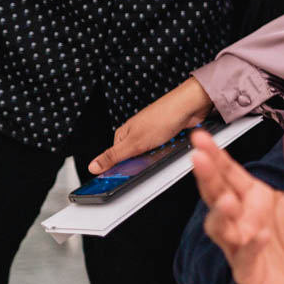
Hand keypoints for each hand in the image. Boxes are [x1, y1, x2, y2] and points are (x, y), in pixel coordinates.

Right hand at [91, 78, 212, 173]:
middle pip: (134, 157)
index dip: (119, 169)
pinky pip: (164, 149)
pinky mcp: (167, 135)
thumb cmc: (163, 116)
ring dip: (158, 156)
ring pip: (151, 154)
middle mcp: (136, 133)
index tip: (123, 177)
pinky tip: (172, 148)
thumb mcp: (133, 143)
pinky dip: (168, 150)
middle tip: (149, 160)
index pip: (115, 157)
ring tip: (164, 151)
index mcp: (123, 134)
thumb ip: (113, 156)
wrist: (190, 106)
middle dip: (142, 162)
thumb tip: (92, 166)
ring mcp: (152, 134)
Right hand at [192, 121, 283, 283]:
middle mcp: (240, 218)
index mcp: (250, 197)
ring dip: (221, 214)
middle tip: (198, 158)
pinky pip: (245, 256)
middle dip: (207, 177)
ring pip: (221, 227)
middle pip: (217, 194)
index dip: (214, 155)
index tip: (199, 136)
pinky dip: (251, 246)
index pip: (228, 172)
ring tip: (227, 200)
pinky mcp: (248, 268)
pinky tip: (259, 235)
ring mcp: (239, 243)